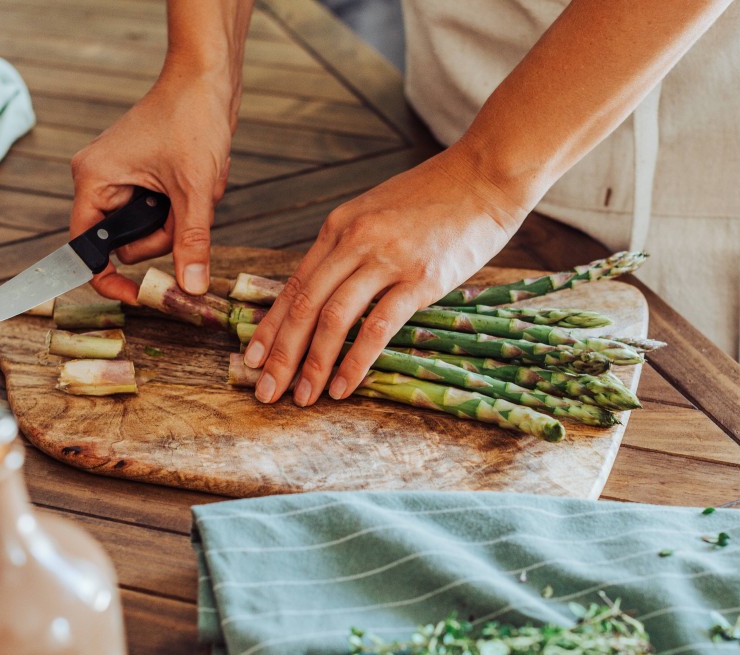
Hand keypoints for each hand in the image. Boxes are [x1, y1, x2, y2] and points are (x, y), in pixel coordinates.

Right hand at [70, 70, 233, 302]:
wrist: (208, 79)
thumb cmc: (191, 118)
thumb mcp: (194, 190)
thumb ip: (190, 242)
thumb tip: (191, 288)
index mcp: (94, 180)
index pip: (86, 249)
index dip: (108, 279)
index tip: (138, 297)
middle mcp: (100, 180)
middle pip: (127, 243)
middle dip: (163, 234)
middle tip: (187, 206)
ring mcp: (121, 179)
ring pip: (149, 230)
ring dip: (178, 219)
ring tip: (196, 184)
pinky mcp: (142, 177)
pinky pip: (161, 211)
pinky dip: (183, 204)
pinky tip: (197, 179)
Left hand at [242, 146, 528, 405]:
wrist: (486, 174)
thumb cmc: (437, 197)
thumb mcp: (378, 213)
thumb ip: (351, 249)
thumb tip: (329, 293)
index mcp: (339, 226)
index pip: (294, 286)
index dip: (270, 327)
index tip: (253, 359)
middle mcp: (355, 241)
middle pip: (305, 306)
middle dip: (281, 354)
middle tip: (267, 392)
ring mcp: (387, 259)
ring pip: (334, 318)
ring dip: (314, 363)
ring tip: (304, 397)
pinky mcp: (421, 278)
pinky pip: (378, 326)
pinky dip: (356, 361)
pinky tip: (344, 386)